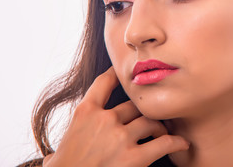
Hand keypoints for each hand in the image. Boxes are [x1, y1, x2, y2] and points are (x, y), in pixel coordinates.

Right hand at [43, 66, 188, 166]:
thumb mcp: (58, 150)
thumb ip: (62, 146)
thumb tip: (52, 159)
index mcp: (85, 112)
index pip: (104, 83)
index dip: (116, 75)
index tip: (123, 73)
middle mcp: (104, 120)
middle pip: (132, 105)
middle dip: (141, 110)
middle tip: (149, 114)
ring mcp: (119, 137)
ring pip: (149, 121)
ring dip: (158, 126)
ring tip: (163, 130)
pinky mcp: (132, 158)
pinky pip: (161, 144)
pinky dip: (174, 143)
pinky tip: (180, 143)